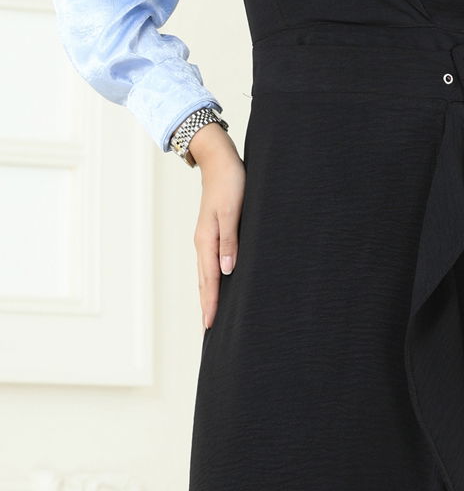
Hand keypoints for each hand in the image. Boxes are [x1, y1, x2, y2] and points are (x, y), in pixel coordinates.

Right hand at [191, 123, 245, 330]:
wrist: (220, 159)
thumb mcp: (232, 211)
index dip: (210, 303)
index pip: (209, 279)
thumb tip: (226, 271)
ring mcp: (207, 237)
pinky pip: (211, 261)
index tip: (209, 326)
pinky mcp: (213, 231)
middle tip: (207, 331)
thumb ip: (230, 241)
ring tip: (211, 313)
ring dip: (208, 293)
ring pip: (206, 272)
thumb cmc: (230, 183)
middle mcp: (203, 242)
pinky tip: (219, 282)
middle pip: (204, 280)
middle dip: (206, 304)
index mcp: (207, 240)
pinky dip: (212, 277)